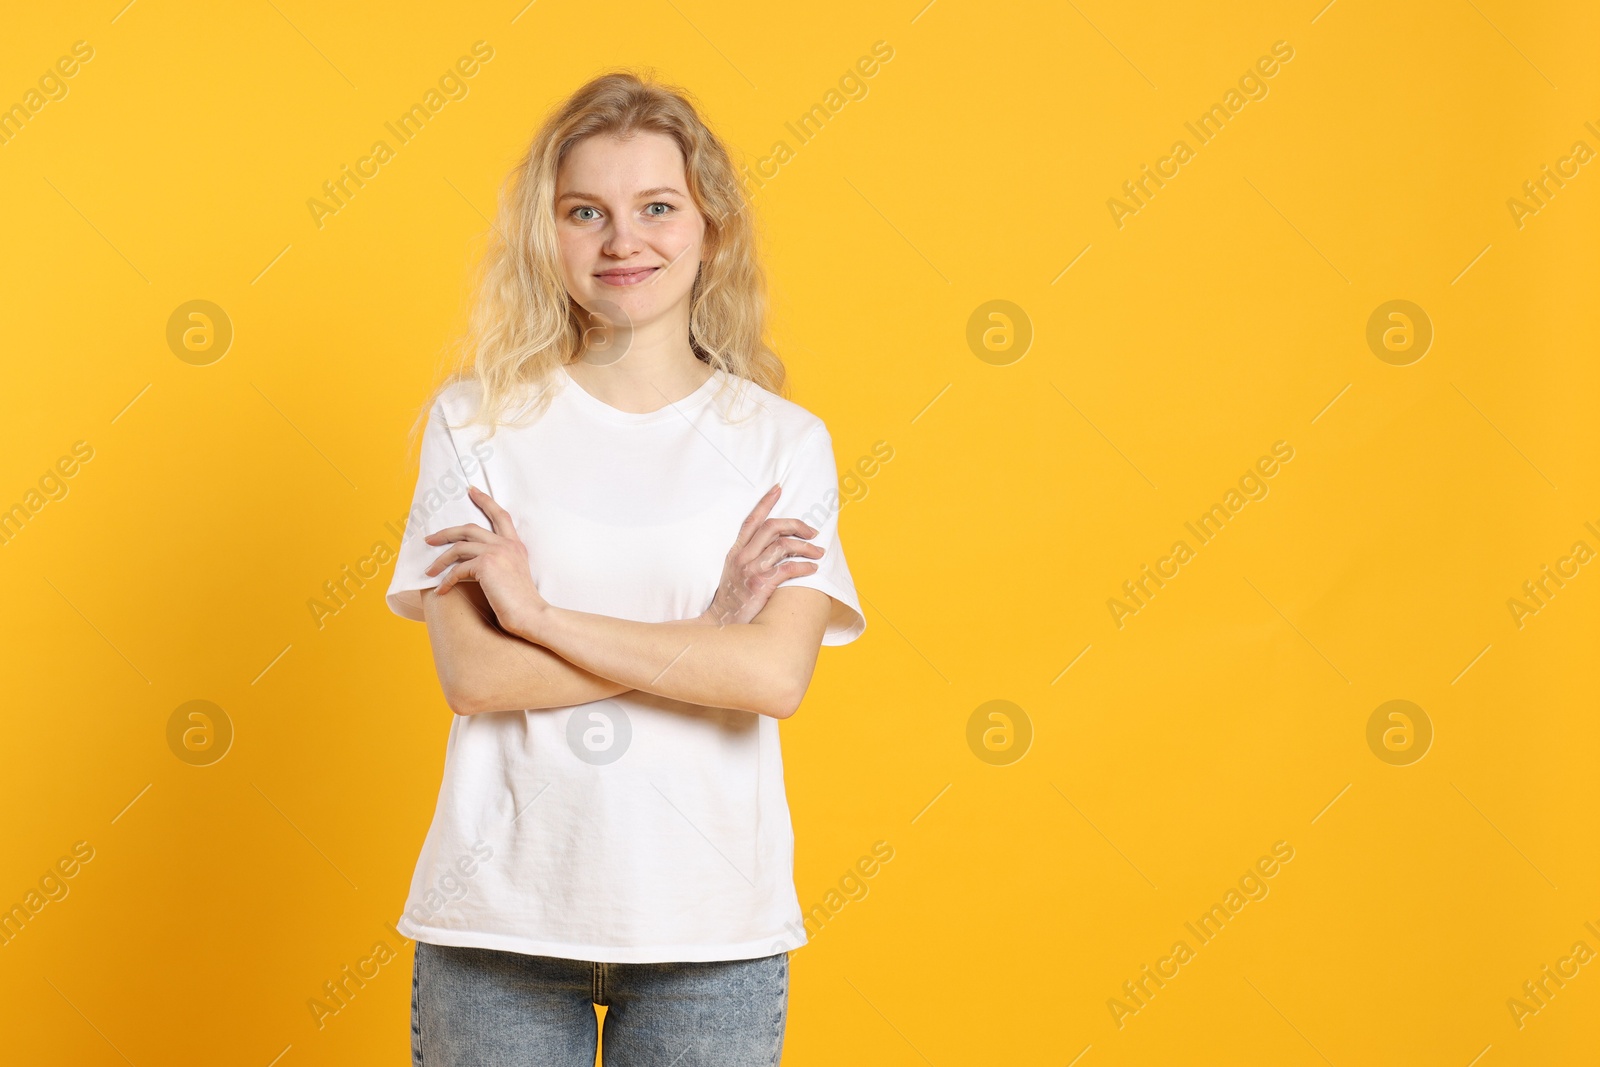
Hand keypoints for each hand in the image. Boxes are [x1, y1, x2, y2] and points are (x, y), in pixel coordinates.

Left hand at [424, 485, 546, 638]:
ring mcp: (497, 552)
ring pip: (458, 547)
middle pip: (469, 528)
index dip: (485, 501)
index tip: (472, 490)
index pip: (500, 515)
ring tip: (429, 571)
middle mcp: (507, 544)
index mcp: (516, 545)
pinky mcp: (486, 565)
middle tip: (429, 539)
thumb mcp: (513, 575)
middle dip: (445, 533)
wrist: (531, 614)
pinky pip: (458, 569)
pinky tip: (442, 590)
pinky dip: (446, 580)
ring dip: (440, 560)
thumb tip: (471, 564)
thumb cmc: (521, 603)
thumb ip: (500, 563)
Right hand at [701, 484, 824, 627]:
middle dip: (797, 525)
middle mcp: (742, 556)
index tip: (778, 488)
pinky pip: (787, 568)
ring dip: (806, 547)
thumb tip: (774, 547)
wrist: (721, 623)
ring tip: (819, 553)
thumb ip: (749, 558)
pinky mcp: (760, 584)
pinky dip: (804, 566)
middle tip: (813, 533)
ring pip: (783, 545)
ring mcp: (751, 570)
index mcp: (736, 551)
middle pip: (773, 527)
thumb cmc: (732, 600)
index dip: (765, 502)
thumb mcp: (734, 573)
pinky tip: (813, 569)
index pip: (752, 520)